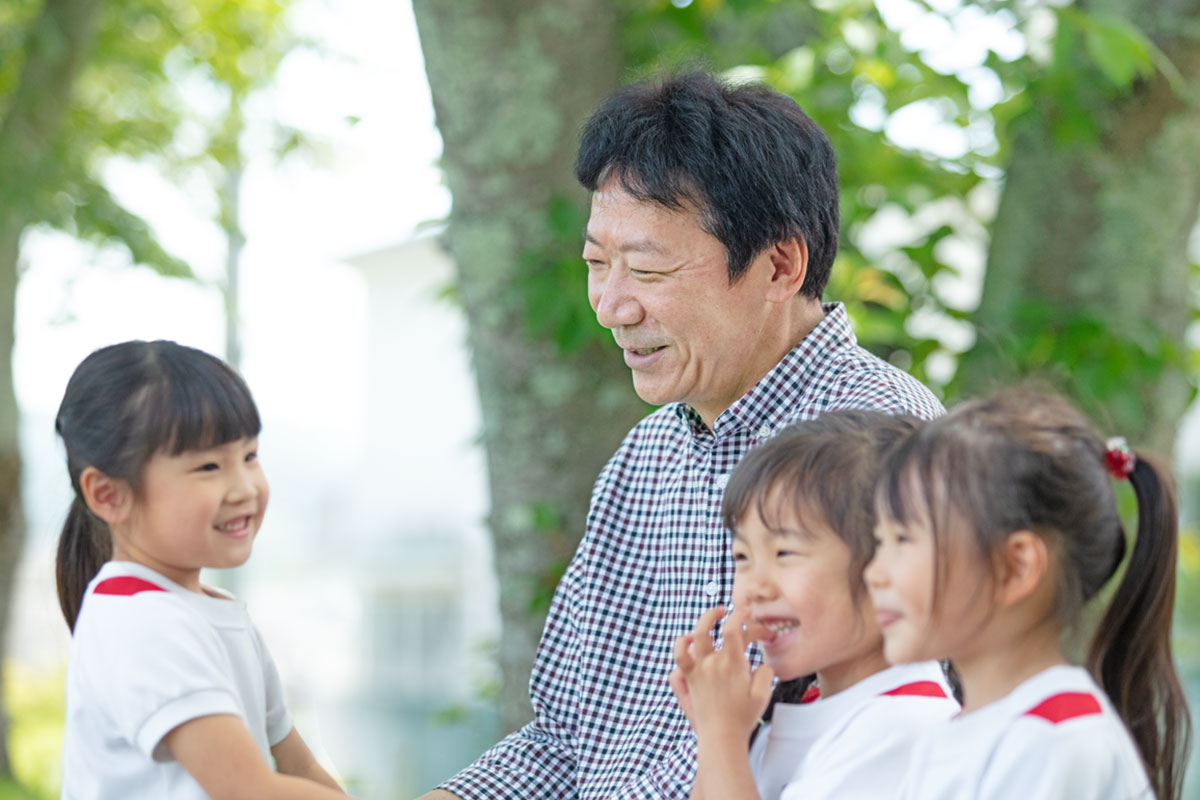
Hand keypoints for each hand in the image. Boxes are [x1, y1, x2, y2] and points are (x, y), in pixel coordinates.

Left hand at [669, 605, 772, 744]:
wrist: (721, 738)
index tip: (747, 612)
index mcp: (731, 664)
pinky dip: (682, 647)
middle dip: (715, 613)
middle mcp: (711, 663)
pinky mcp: (689, 681)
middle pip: (706, 627)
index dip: (741, 615)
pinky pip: (678, 659)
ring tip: (708, 622)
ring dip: (698, 626)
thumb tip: (761, 664)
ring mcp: (697, 671)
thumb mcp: (764, 694)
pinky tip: (690, 643)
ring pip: (690, 639)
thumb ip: (765, 672)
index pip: (733, 629)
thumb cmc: (743, 718)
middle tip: (727, 611)